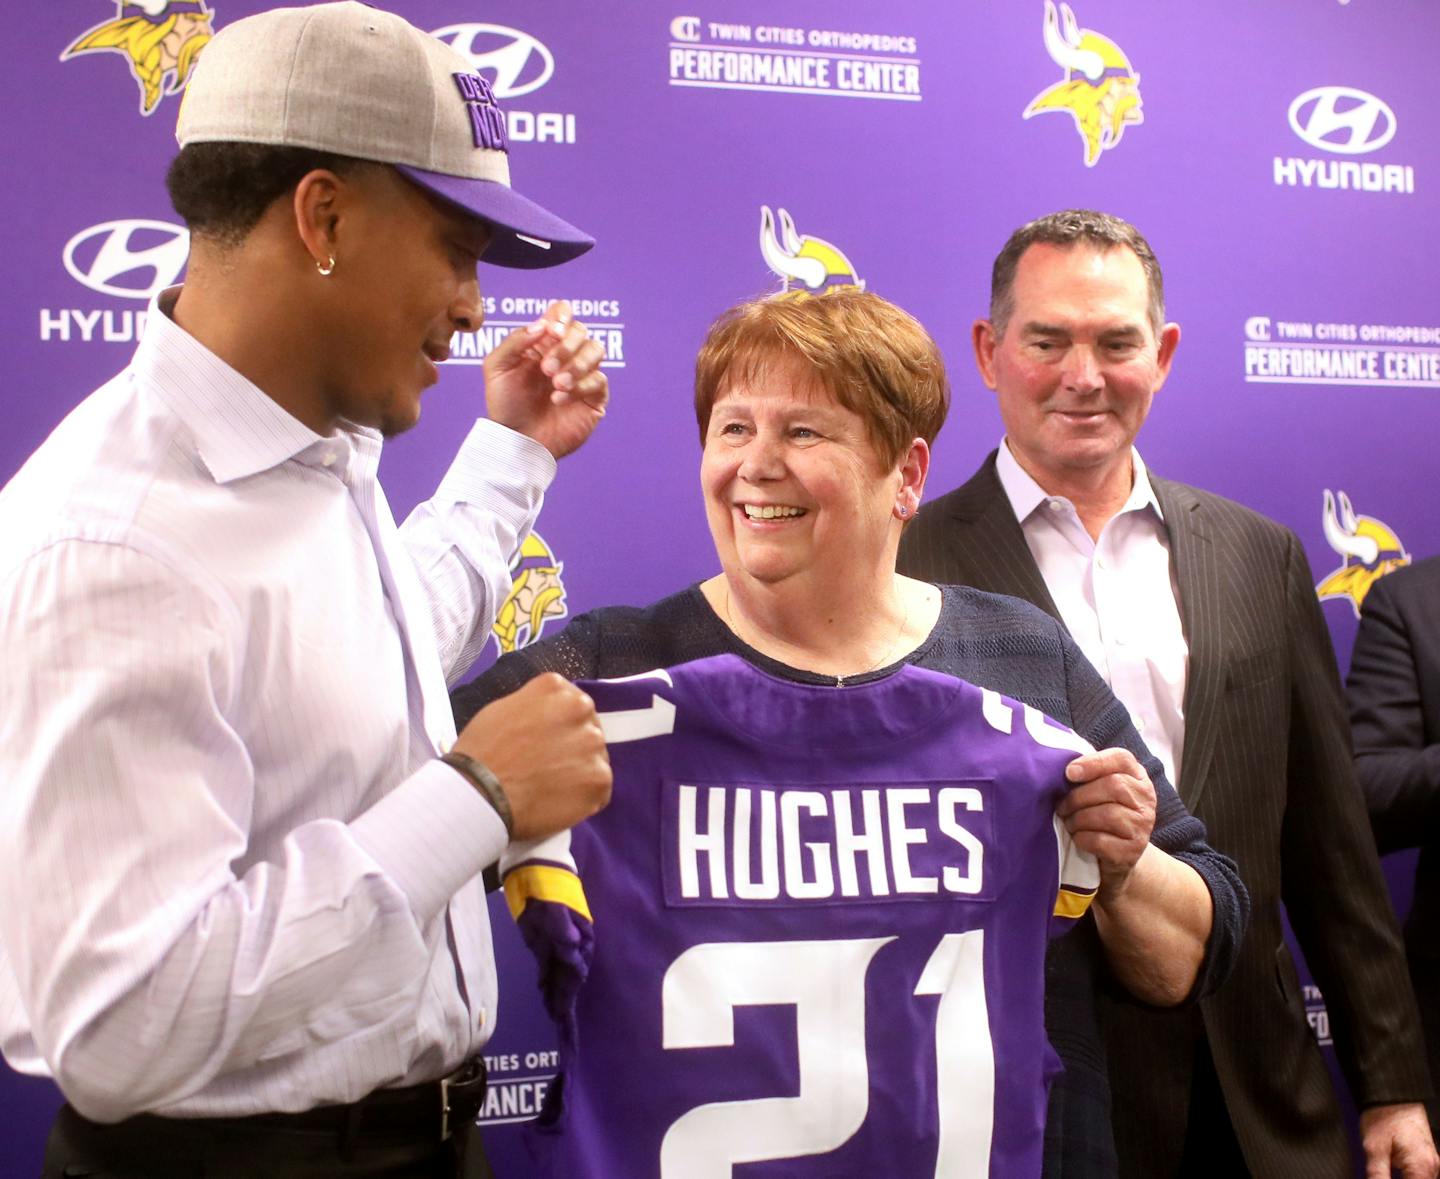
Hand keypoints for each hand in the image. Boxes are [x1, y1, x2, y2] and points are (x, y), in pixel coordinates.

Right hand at [453, 673, 611, 839]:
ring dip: (579, 772)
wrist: (479, 793)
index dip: (559, 726)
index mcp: (556, 688)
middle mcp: (581, 709)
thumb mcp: (502, 709)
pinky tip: (558, 803)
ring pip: (594, 759)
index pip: (570, 703)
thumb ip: (535, 706)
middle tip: (548, 767)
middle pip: (587, 729)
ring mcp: (594, 744)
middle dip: (572, 746)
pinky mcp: (600, 778)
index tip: (548, 742)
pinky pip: (598, 790)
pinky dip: (583, 799)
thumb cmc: (481, 753)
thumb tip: (546, 719)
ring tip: (550, 788)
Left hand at [484, 300, 608, 457]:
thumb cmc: (505, 404)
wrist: (516, 440)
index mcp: (543, 342)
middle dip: (566, 346)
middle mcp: (565, 355)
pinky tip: (559, 399)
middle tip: (546, 369)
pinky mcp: (594, 398)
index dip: (562, 316)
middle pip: (581, 330)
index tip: (552, 332)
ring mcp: (582, 375)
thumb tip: (543, 324)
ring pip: (596, 350)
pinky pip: (600, 380)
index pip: (562, 313)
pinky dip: (580, 386)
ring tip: (556, 384)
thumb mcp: (496, 367)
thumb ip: (515, 340)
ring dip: (577, 364)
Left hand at [1056, 747, 1156, 896]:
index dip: (1094, 763)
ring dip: (1078, 819)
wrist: (1116, 856)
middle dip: (1078, 796)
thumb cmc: (1100, 815)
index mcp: (1137, 776)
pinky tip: (1077, 837)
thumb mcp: (1098, 790)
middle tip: (1061, 807)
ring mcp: (1143, 826)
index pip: (1122, 759)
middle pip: (1114, 786)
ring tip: (1069, 822)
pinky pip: (1101, 840)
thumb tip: (1060, 767)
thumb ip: (1087, 775)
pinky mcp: (1133, 851)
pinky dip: (1082, 838)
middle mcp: (1146, 799)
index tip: (1069, 773)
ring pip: (1108, 814)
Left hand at [1361, 1102, 1438, 1178]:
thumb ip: (1377, 1175)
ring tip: (1385, 1172)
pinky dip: (1408, 1176)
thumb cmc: (1384, 1115)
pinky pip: (1420, 1175)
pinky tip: (1392, 1172)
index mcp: (1421, 1168)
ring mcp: (1431, 1162)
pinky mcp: (1426, 1157)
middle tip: (1380, 1176)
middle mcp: (1432, 1167)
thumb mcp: (1374, 1148)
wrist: (1393, 1094)